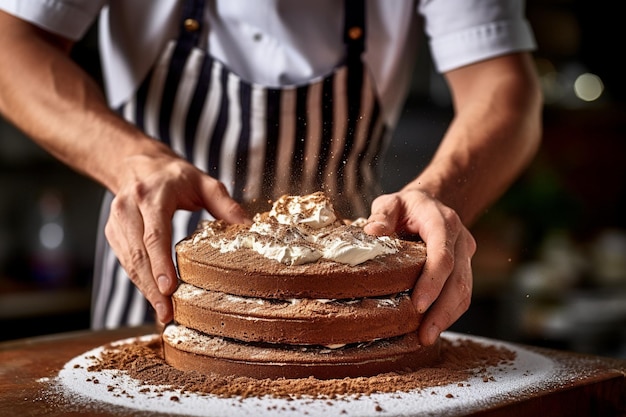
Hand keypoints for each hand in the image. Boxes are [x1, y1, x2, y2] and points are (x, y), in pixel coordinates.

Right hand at [104, 144, 250, 324]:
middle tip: (167, 313)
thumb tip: (248, 228)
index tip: (169, 288)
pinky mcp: (113, 232)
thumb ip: (225, 204)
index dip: (161, 262)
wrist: (137, 164)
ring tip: (163, 312)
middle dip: (152, 287)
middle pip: (139, 254)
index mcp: (153, 195)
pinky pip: (126, 261)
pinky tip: (154, 297)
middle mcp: (129, 208)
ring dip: (145, 289)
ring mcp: (117, 221)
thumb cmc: (175, 176)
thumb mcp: (204, 183)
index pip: (154, 233)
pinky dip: (139, 281)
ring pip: (129, 262)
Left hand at [364, 189, 475, 345]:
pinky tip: (432, 328)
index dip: (433, 281)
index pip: (443, 254)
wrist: (431, 203)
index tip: (418, 304)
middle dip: (443, 310)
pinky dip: (449, 314)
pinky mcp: (465, 269)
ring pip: (464, 291)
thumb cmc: (407, 206)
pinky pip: (462, 294)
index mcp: (443, 222)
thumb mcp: (391, 202)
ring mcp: (466, 256)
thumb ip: (382, 214)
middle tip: (424, 334)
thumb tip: (372, 231)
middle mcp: (460, 240)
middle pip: (458, 280)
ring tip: (426, 338)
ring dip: (447, 317)